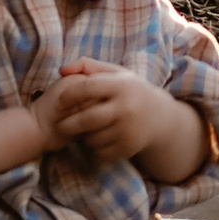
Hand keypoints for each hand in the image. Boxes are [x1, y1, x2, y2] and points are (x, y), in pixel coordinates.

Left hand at [45, 64, 206, 180]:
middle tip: (59, 125)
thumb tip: (61, 70)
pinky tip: (96, 140)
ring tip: (83, 131)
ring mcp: (129, 130)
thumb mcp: (115, 73)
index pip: (88, 88)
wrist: (159, 117)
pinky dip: (93, 149)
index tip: (59, 101)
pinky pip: (100, 153)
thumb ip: (87, 66)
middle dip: (68, 124)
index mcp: (122, 86)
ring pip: (92, 138)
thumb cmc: (129, 91)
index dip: (69, 95)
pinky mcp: (128, 148)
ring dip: (82, 137)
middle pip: (87, 119)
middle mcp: (127, 108)